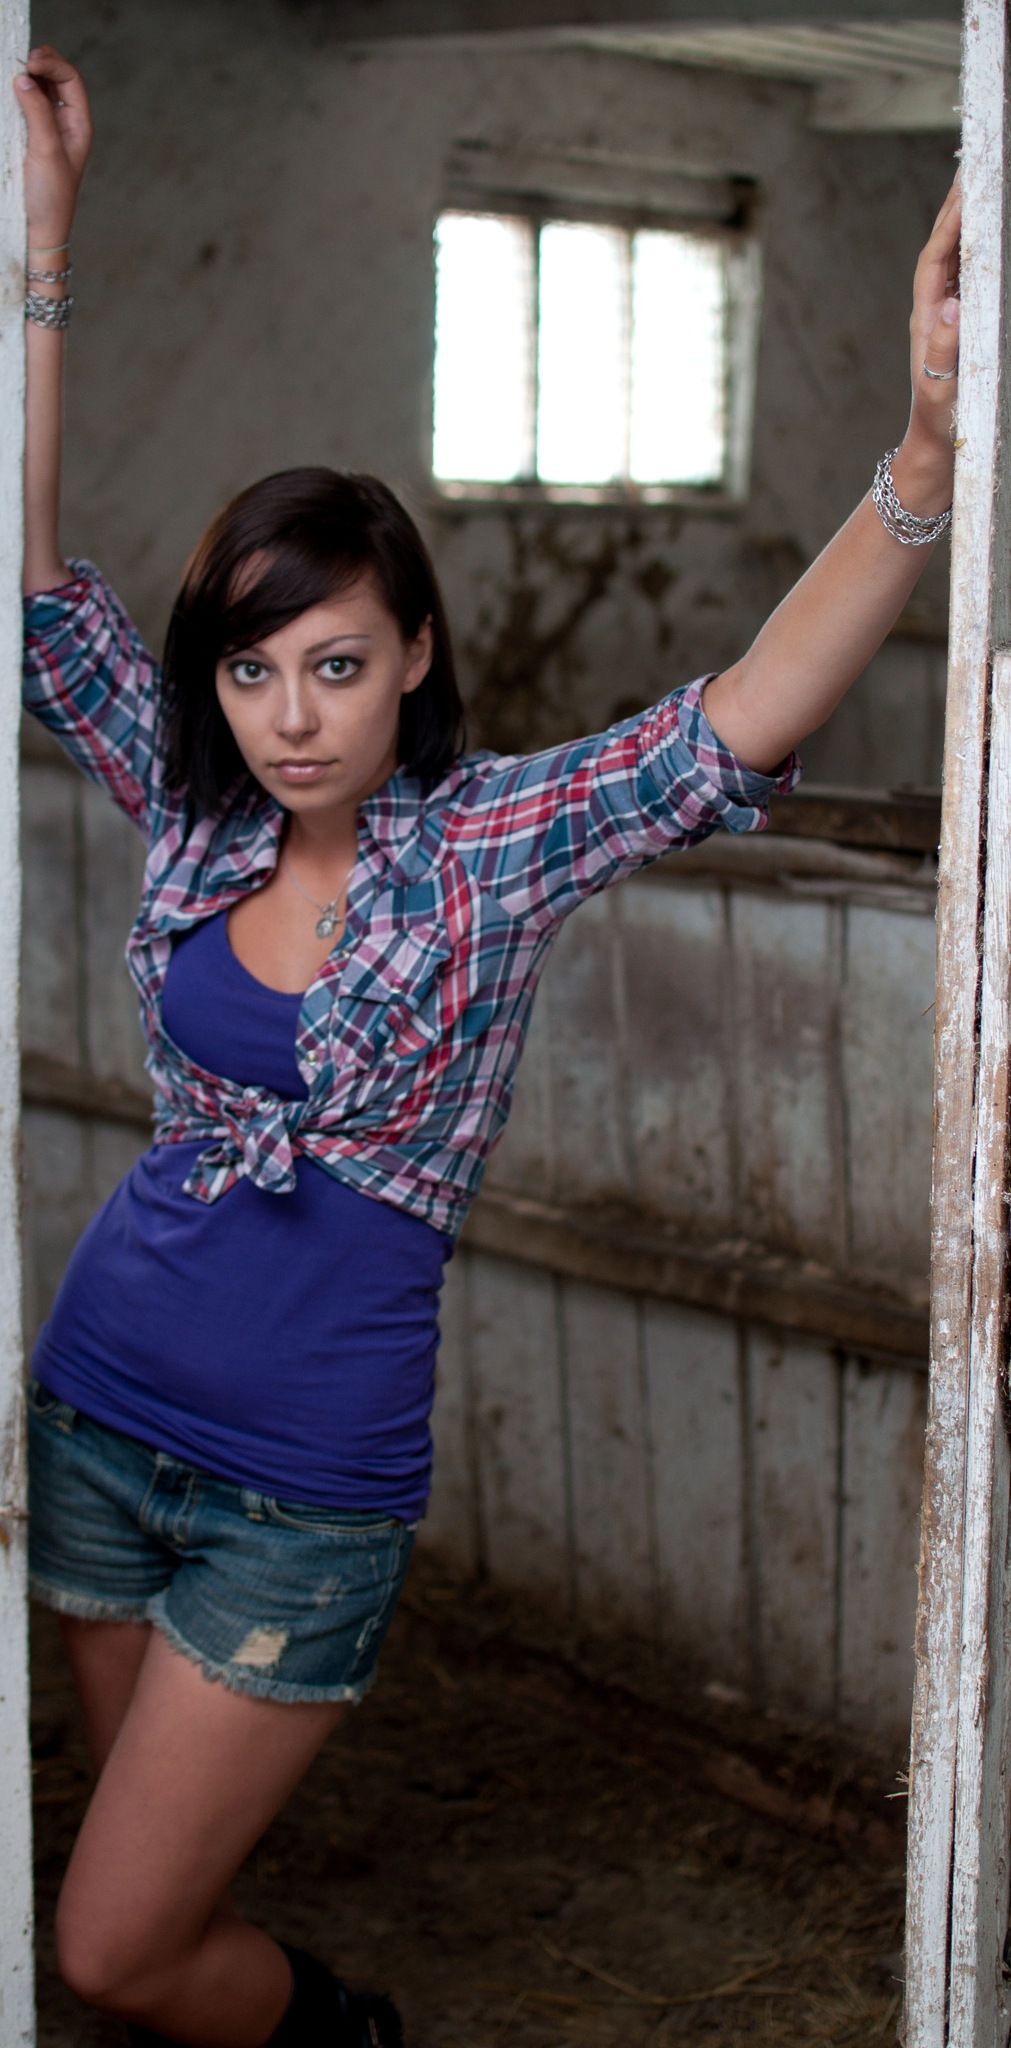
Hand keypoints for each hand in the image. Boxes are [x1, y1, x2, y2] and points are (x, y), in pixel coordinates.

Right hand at [14, 46, 91, 250]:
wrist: (38, 231)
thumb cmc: (50, 198)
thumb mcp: (46, 151)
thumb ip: (37, 113)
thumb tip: (24, 78)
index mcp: (78, 125)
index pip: (70, 79)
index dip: (51, 63)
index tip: (29, 61)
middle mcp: (64, 123)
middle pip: (54, 79)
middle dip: (38, 64)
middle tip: (17, 61)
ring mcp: (46, 129)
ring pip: (37, 90)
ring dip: (25, 77)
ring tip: (10, 72)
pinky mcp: (28, 138)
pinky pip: (23, 107)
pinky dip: (15, 95)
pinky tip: (6, 92)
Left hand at [902, 174, 960, 481]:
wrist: (935, 458)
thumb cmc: (939, 428)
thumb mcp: (942, 391)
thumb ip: (945, 350)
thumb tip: (952, 305)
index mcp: (927, 319)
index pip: (937, 256)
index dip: (951, 219)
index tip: (967, 183)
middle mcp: (936, 313)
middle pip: (947, 249)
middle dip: (961, 209)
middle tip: (978, 168)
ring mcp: (949, 322)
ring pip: (961, 264)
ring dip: (972, 229)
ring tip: (987, 192)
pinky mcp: (963, 334)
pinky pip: (973, 286)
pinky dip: (982, 261)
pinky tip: (994, 246)